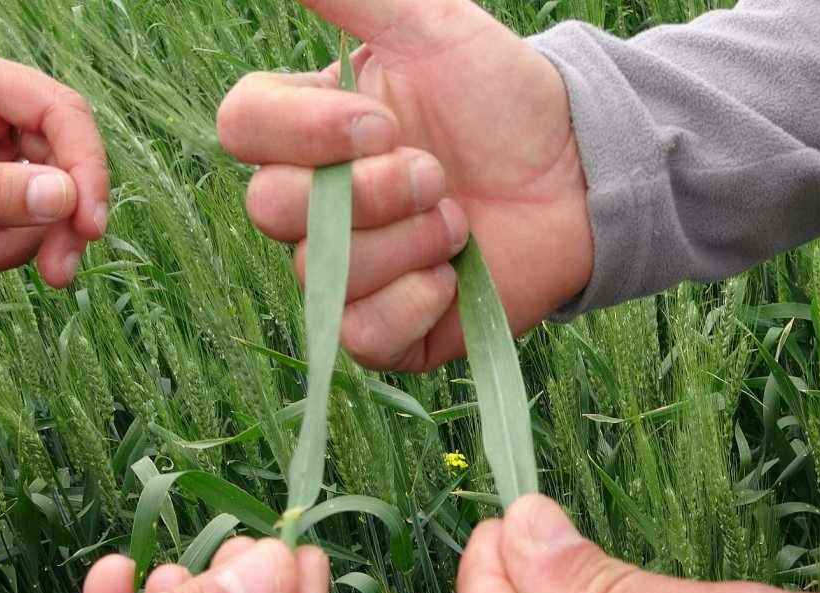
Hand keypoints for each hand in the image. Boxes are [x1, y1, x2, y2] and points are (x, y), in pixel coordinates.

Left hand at [0, 54, 108, 286]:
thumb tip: (68, 199)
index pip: (62, 111)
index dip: (87, 168)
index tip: (91, 226)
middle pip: (61, 161)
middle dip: (59, 223)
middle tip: (59, 273)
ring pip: (45, 199)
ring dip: (26, 241)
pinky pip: (21, 217)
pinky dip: (9, 243)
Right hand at [218, 0, 592, 370]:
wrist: (577, 174)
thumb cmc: (504, 100)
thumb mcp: (432, 28)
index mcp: (311, 131)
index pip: (242, 128)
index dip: (302, 130)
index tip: (382, 120)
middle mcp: (316, 204)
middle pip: (272, 209)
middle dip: (368, 191)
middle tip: (438, 173)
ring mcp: (348, 271)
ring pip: (323, 274)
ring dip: (407, 242)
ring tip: (461, 220)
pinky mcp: (387, 328)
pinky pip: (360, 335)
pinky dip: (412, 302)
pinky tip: (452, 276)